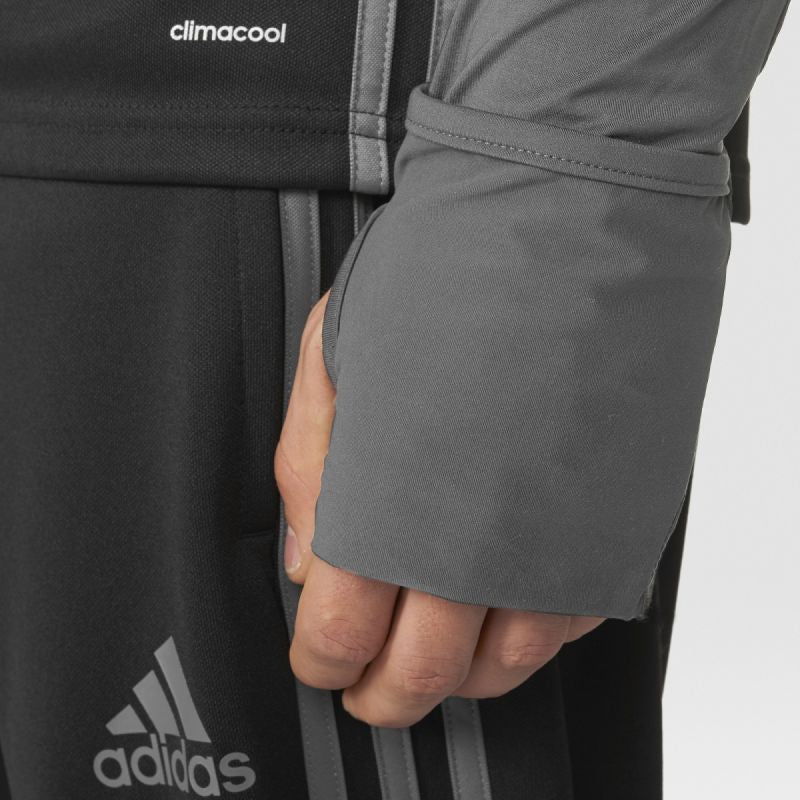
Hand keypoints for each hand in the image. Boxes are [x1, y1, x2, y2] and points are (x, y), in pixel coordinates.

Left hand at [275, 293, 603, 727]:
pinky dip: (528, 640)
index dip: (322, 660)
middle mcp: (476, 539)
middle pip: (420, 672)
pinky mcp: (615, 524)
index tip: (319, 660)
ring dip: (458, 680)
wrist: (565, 212)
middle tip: (369, 692)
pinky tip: (504, 616)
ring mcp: (554, 538)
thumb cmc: (447, 269)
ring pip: (504, 665)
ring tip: (436, 664)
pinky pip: (570, 623)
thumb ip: (311, 470)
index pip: (341, 631)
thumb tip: (306, 561)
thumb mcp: (334, 354)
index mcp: (390, 499)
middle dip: (383, 696)